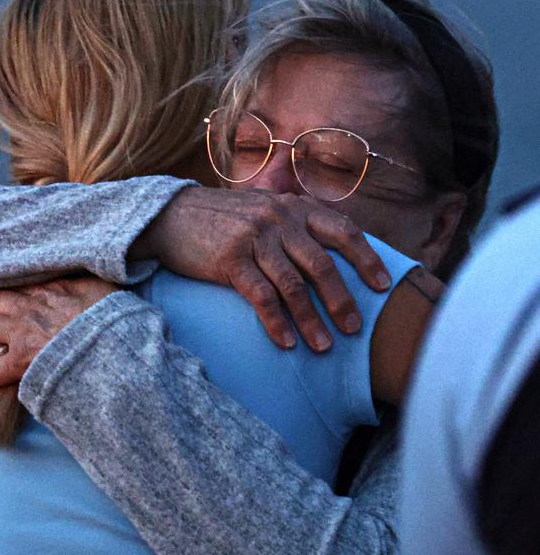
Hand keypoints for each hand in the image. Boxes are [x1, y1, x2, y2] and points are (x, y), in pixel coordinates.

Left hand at [0, 276, 117, 403]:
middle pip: (0, 301)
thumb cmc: (114, 320)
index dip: (13, 294)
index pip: (25, 289)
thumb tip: (96, 284)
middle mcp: (33, 308)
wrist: (110, 343)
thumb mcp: (108, 292)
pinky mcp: (20, 360)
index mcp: (54, 291)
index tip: (9, 299)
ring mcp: (23, 333)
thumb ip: (94, 286)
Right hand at [132, 186, 391, 351]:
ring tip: (324, 347)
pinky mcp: (230, 259)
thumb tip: (332, 252)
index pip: (343, 231)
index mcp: (294, 207)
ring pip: (294, 285)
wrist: (170, 216)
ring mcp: (255, 238)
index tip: (383, 286)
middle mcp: (279, 219)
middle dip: (342, 301)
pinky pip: (261, 296)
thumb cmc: (223, 220)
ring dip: (312, 320)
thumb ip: (295, 224)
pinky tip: (286, 343)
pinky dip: (276, 323)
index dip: (367, 259)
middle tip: (355, 329)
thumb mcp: (265, 209)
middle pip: (322, 264)